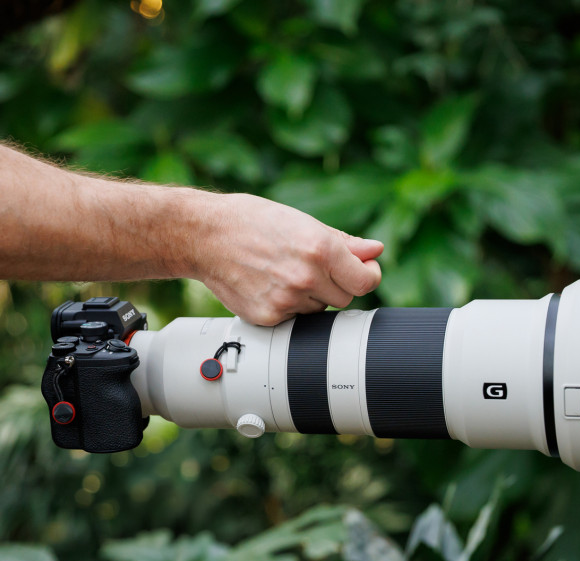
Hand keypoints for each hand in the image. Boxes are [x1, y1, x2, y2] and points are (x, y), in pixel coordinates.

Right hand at [193, 193, 383, 325]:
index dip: (367, 275)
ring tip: (284, 272)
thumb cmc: (251, 221)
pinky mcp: (269, 317)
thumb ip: (344, 241)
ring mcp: (287, 300)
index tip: (362, 270)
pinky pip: (294, 318)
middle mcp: (306, 277)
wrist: (205, 236)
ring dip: (311, 296)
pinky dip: (287, 306)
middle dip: (335, 284)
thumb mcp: (302, 222)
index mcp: (321, 249)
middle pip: (345, 298)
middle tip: (311, 266)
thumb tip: (374, 250)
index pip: (366, 281)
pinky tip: (269, 284)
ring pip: (319, 309)